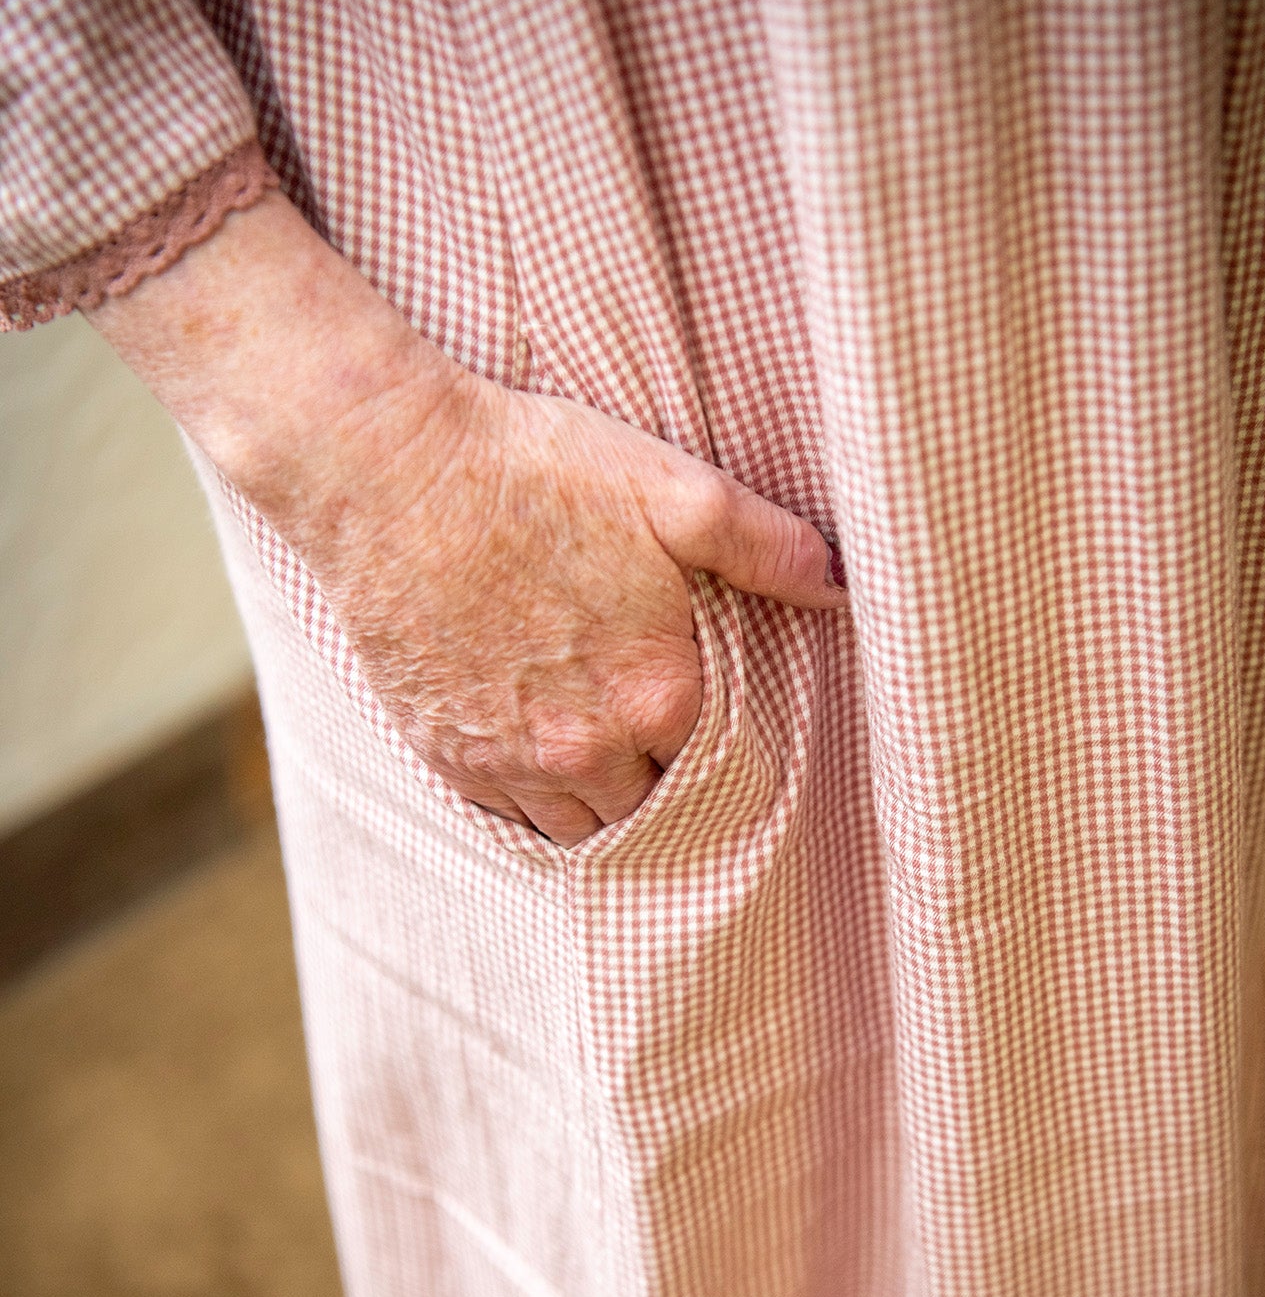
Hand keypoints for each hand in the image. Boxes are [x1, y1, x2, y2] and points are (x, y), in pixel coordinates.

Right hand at [89, 190, 844, 842]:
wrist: (387, 472)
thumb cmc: (534, 469)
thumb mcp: (672, 486)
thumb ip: (768, 543)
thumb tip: (846, 585)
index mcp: (659, 695)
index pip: (727, 771)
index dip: (732, 752)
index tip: (732, 731)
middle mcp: (588, 749)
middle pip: (657, 809)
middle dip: (670, 783)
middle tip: (675, 746)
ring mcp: (512, 762)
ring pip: (584, 827)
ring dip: (606, 800)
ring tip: (617, 758)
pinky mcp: (448, 758)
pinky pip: (514, 818)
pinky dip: (538, 802)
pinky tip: (548, 757)